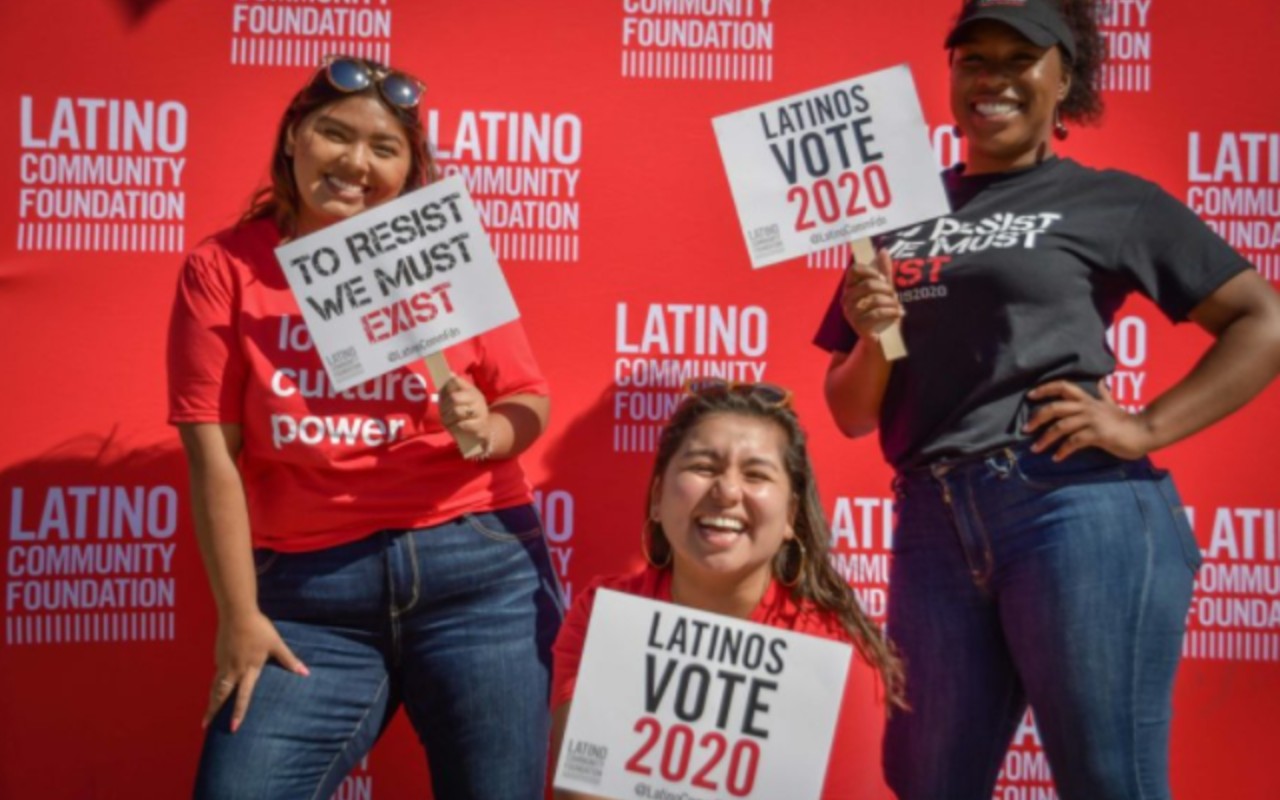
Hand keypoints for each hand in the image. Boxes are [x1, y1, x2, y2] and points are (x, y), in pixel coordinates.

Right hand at [204, 610, 307, 732]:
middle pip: (221, 695)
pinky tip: (215, 687)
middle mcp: (233, 670)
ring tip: (207, 713)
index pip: (243, 696)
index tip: (233, 727)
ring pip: (216, 686)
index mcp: (249, 669)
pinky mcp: (218, 655)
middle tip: (205, 726)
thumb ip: (289, 660)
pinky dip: (214, 684)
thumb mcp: (276, 644)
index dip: (238, 712)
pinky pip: (216, 674)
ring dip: (211, 700)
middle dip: (213, 711)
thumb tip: (305, 672)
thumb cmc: (259, 628)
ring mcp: (223, 663)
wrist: (237, 613)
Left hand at [437, 376, 492, 457]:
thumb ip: (454, 387)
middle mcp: (477, 399)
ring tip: (446, 421)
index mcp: (471, 390)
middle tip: (442, 412)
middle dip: (444, 406)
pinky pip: (461, 425)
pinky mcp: (479, 426)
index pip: (455, 381)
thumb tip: (450, 373)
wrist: (485, 430)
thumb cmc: (469, 412)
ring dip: (447, 418)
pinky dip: (454, 427)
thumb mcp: (462, 398)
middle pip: (454, 398)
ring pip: (456, 411)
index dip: (445, 388)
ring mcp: (480, 412)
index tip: (442, 396)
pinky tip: (453, 427)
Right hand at [840, 249, 902, 341]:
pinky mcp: (858, 326)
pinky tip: (898, 313)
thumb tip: (883, 251)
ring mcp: (851, 313)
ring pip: (874, 299)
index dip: (869, 270)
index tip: (882, 278)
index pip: (853, 270)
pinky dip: (892, 312)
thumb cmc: (883, 311)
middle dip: (886, 288)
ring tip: (898, 307)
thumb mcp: (884, 290)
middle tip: (894, 294)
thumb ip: (883, 272)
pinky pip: (877, 313)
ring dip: (891, 302)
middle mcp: (847, 300)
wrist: (883, 338)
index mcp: (850, 288)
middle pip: (867, 284)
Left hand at [1023, 379, 1154, 460]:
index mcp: (1089, 400)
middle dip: (1037, 417)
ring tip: (1035, 449)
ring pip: (1061, 426)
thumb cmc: (1127, 422)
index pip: (1064, 387)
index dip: (1046, 389)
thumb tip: (1102, 383)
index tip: (1030, 395)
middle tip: (1025, 428)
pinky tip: (1057, 458)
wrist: (1145, 432)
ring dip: (1045, 438)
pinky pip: (1074, 442)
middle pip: (1056, 407)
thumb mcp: (1113, 405)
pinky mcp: (1098, 434)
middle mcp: (1088, 407)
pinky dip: (1063, 451)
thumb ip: (1104, 395)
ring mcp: (1093, 420)